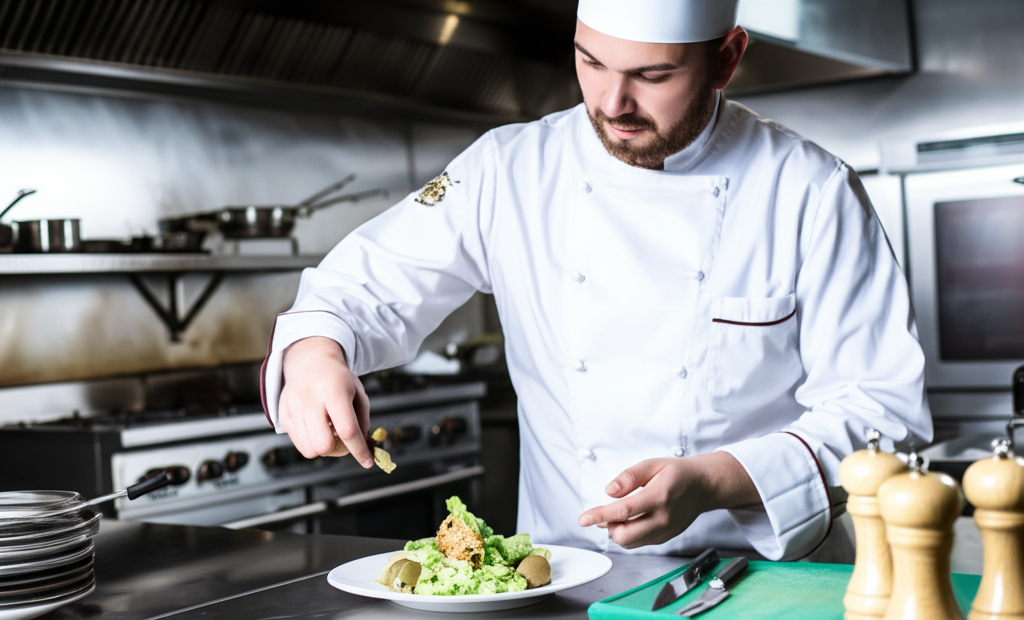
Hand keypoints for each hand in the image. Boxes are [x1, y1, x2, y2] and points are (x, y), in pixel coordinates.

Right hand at [278, 336, 373, 467]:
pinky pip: (299, 444)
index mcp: (333, 391)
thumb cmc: (338, 380)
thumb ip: (363, 421)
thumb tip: (363, 447)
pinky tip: (317, 428)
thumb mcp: (358, 393)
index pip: (347, 430)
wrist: (311, 363)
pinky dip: (311, 442)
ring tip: (329, 431)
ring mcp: (293, 408)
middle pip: (323, 445)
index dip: (359, 450)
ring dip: (324, 447)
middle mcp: (310, 399)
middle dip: (337, 449)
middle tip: (342, 439)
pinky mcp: (283, 415)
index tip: (367, 462)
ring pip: (309, 450)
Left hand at [577, 452, 761, 548]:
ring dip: (616, 532)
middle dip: (607, 526)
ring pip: (630, 543)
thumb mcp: (652, 464)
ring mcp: (666, 531)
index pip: (624, 511)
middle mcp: (663, 518)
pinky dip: (628, 535)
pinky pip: (639, 543)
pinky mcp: (665, 538)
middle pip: (625, 535)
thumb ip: (629, 477)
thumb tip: (609, 491)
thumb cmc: (677, 473)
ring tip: (614, 516)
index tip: (583, 519)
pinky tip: (627, 521)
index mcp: (659, 496)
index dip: (600, 515)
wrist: (704, 486)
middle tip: (601, 514)